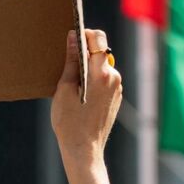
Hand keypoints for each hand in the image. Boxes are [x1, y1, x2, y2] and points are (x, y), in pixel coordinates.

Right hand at [51, 29, 120, 161]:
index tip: (72, 36)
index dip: (85, 34)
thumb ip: (72, 61)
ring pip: (102, 66)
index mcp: (102, 73)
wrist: (84, 149)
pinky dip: (93, 79)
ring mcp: (117, 88)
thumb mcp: (65, 88)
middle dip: (85, 51)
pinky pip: (105, 80)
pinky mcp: (116, 97)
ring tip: (71, 80)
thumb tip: (74, 38)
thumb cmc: (70, 121)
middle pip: (100, 52)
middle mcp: (114, 78)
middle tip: (66, 59)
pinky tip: (80, 92)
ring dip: (88, 67)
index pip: (98, 39)